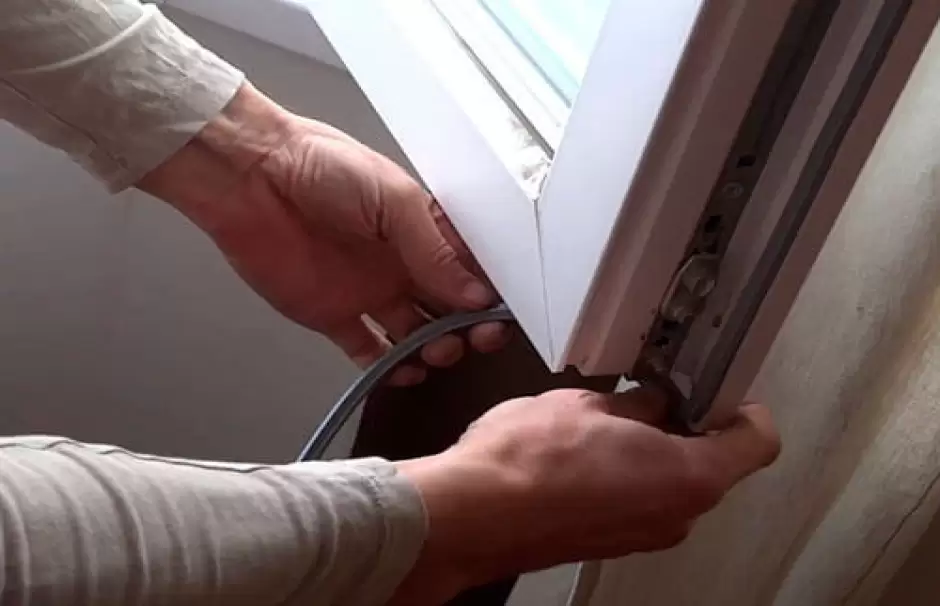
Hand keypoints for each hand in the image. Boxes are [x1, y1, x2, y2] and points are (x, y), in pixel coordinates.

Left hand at [139, 83, 506, 383]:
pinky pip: (369, 351)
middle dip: (469, 326)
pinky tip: (404, 371)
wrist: (249, 176)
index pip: (470, 268)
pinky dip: (389, 367)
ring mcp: (369, 291)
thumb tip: (477, 295)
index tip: (504, 313)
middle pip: (449, 306)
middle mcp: (402, 263)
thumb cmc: (322, 167)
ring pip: (416, 333)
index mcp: (423, 228)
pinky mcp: (333, 315)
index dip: (490, 293)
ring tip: (438, 350)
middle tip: (477, 338)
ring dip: (434, 348)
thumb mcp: (394, 200)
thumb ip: (434, 251)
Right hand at [394, 388, 779, 603]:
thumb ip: (635, 404)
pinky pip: (635, 504)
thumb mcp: (589, 404)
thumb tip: (648, 402)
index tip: (719, 389)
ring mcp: (640, 537)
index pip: (757, 441)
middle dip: (685, 427)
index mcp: (687, 476)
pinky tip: (582, 455)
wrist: (474, 514)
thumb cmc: (527, 460)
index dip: (742, 408)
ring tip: (604, 424)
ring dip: (649, 453)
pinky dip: (623, 478)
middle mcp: (674, 516)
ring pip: (668, 485)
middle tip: (652, 395)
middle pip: (710, 465)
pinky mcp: (608, 544)